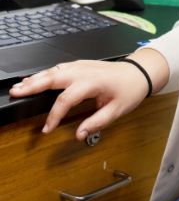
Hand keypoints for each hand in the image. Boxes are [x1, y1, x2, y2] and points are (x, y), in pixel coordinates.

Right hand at [9, 57, 158, 139]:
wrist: (139, 72)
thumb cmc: (129, 90)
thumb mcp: (116, 111)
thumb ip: (96, 123)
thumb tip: (79, 135)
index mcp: (92, 82)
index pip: (66, 99)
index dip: (54, 115)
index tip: (46, 129)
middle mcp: (83, 71)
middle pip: (54, 77)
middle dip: (34, 85)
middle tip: (16, 93)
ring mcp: (81, 65)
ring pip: (53, 70)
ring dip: (35, 78)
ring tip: (19, 87)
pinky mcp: (79, 65)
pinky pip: (58, 68)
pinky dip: (44, 74)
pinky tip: (34, 79)